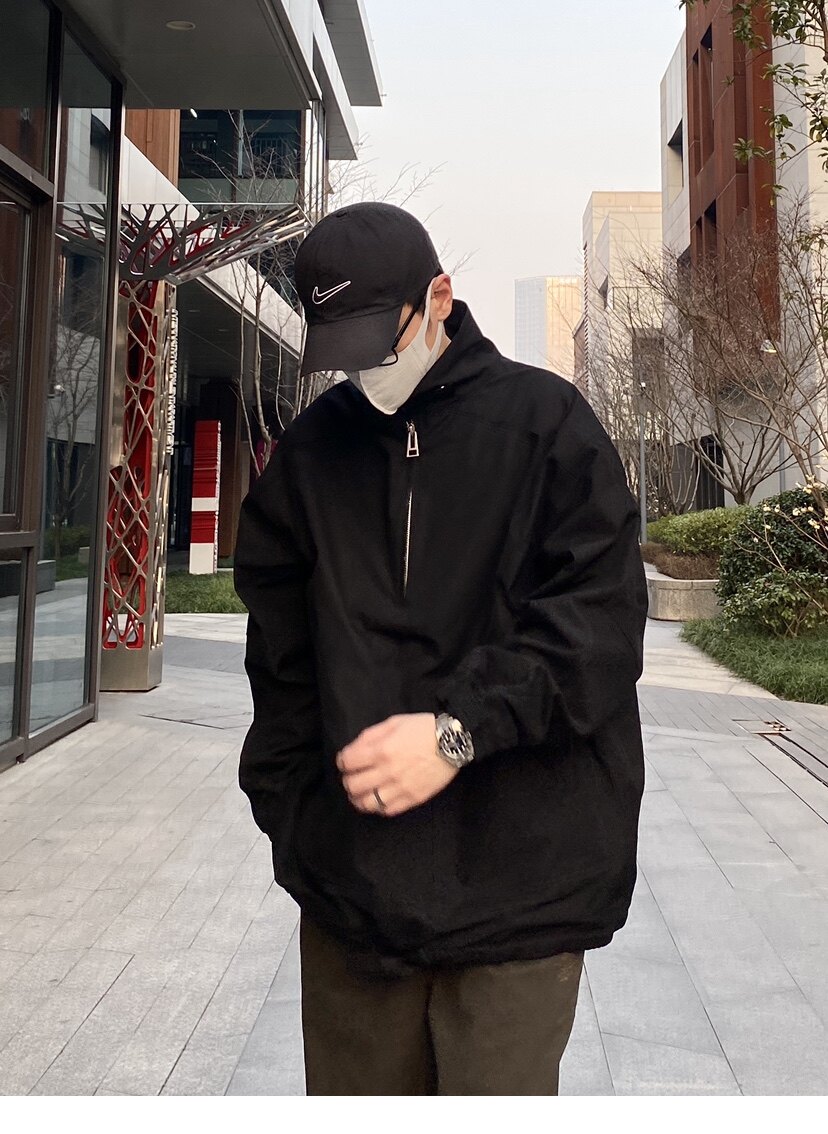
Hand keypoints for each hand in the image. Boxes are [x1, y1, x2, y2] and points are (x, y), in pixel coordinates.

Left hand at [336, 713, 457, 817]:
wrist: (453, 742)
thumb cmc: (423, 728)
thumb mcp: (394, 723)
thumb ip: (370, 735)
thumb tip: (353, 749)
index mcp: (381, 750)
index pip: (348, 762)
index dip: (342, 761)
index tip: (345, 761)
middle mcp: (388, 771)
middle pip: (353, 785)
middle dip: (347, 780)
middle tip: (352, 777)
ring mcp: (400, 788)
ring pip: (367, 803)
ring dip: (358, 799)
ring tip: (360, 794)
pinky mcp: (412, 798)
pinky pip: (387, 810)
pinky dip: (377, 807)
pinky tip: (377, 800)